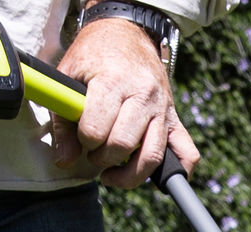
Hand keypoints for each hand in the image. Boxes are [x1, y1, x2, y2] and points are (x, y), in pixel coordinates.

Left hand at [58, 15, 199, 186]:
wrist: (126, 34)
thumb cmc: (94, 56)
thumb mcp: (69, 76)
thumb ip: (63, 121)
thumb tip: (64, 160)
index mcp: (113, 81)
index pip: (96, 129)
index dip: (83, 140)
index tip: (81, 137)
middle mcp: (143, 95)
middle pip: (123, 145)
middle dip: (102, 158)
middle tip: (94, 152)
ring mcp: (162, 108)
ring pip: (152, 156)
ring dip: (129, 175)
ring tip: (112, 173)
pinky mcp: (175, 119)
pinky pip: (187, 153)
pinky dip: (178, 171)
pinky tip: (154, 178)